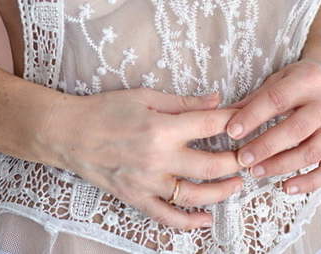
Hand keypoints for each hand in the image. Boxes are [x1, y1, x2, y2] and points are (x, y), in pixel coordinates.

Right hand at [49, 88, 243, 229]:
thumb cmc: (106, 109)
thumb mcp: (146, 97)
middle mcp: (158, 159)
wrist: (70, 133)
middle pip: (209, 166)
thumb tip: (216, 100)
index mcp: (161, 129)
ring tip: (236, 184)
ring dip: (221, 192)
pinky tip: (206, 219)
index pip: (208, 125)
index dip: (232, 121)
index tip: (248, 119)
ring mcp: (148, 183)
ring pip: (194, 195)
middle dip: (235, 161)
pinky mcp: (136, 199)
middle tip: (250, 155)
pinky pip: (167, 217)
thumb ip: (183, 102)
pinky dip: (189, 222)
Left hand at [224, 57, 320, 194]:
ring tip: (257, 172)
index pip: (277, 99)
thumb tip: (224, 117)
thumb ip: (255, 98)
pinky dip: (308, 183)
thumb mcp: (279, 79)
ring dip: (281, 166)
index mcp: (310, 79)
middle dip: (266, 146)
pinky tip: (287, 187)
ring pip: (310, 153)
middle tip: (242, 159)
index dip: (253, 116)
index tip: (232, 132)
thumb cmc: (301, 81)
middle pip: (295, 129)